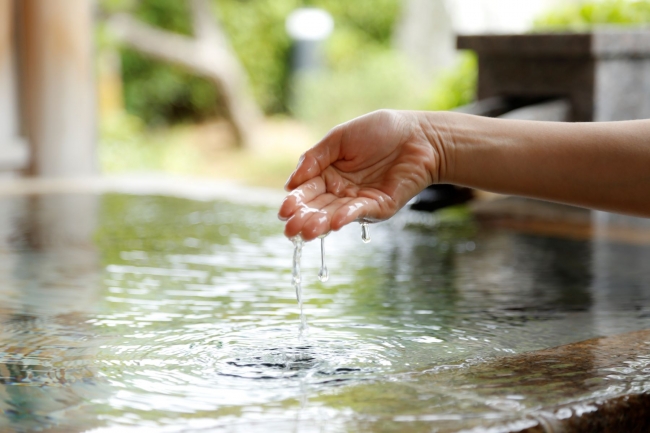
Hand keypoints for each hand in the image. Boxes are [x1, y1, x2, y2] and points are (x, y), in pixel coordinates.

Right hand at [278, 109, 445, 240]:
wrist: (418, 135)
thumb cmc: (380, 131)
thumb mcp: (339, 138)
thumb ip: (314, 158)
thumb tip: (291, 182)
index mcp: (328, 173)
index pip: (306, 190)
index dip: (295, 200)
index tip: (284, 210)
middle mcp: (340, 190)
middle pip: (317, 206)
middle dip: (303, 218)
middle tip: (290, 229)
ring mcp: (359, 201)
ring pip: (334, 214)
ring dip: (320, 224)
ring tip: (306, 232)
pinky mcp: (378, 207)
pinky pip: (359, 212)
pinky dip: (346, 217)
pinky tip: (333, 223)